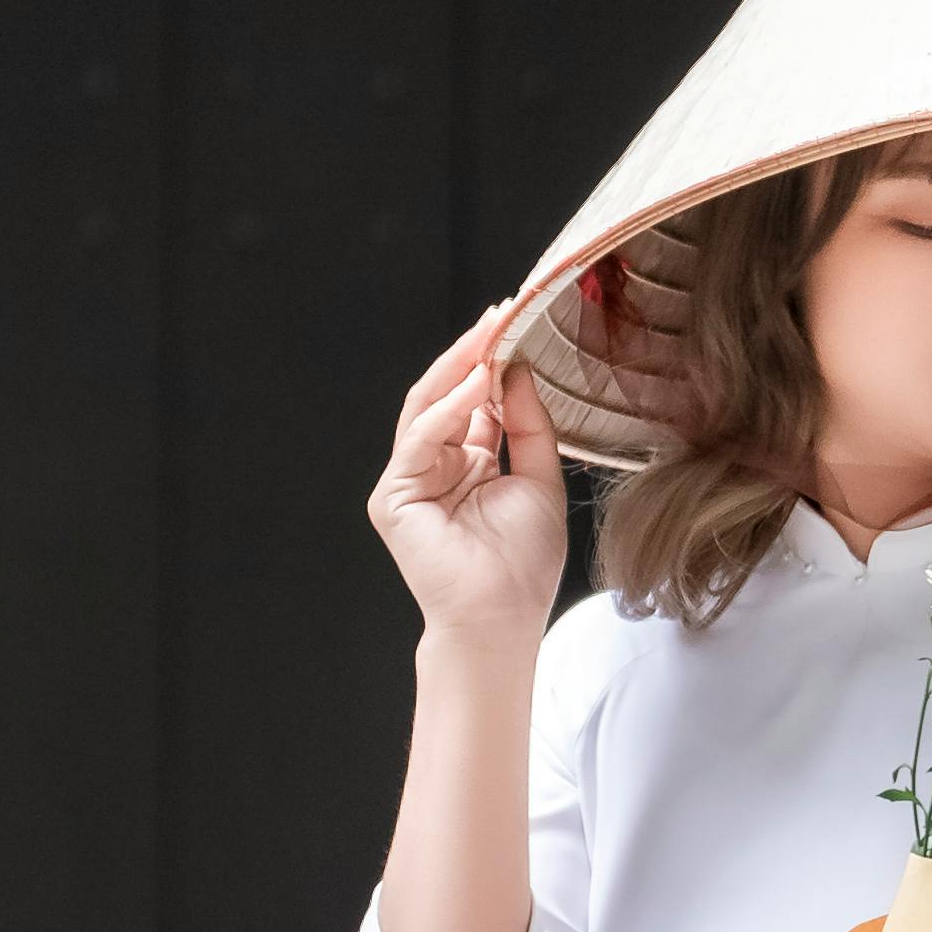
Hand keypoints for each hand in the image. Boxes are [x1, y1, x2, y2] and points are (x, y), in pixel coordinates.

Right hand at [368, 320, 565, 655]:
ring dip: (458, 370)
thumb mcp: (539, 478)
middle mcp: (432, 466)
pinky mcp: (392, 498)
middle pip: (445, 396)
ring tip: (488, 336)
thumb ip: (529, 424)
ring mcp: (408, 481)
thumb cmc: (522, 563)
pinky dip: (446, 411)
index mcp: (465, 462)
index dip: (491, 361)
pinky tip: (474, 386)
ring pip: (426, 409)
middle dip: (471, 353)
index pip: (472, 400)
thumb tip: (518, 368)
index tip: (515, 321)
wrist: (502, 618)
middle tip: (498, 313)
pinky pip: (418, 441)